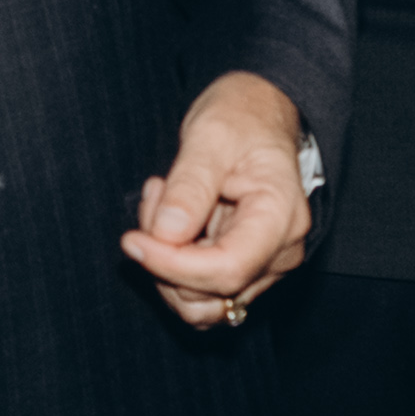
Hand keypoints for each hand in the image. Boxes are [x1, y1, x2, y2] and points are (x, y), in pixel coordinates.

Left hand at [121, 71, 310, 330]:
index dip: (172, 265)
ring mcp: (264, 264)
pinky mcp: (243, 267)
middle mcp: (281, 251)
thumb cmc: (241, 117)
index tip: (132, 240)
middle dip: (164, 255)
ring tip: (162, 202)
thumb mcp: (210, 136)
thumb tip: (167, 233)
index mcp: (281, 217)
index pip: (228, 268)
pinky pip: (200, 291)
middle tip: (155, 193)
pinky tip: (169, 221)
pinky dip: (173, 267)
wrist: (258, 114)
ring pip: (202, 301)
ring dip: (166, 264)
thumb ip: (190, 185)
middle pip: (212, 291)